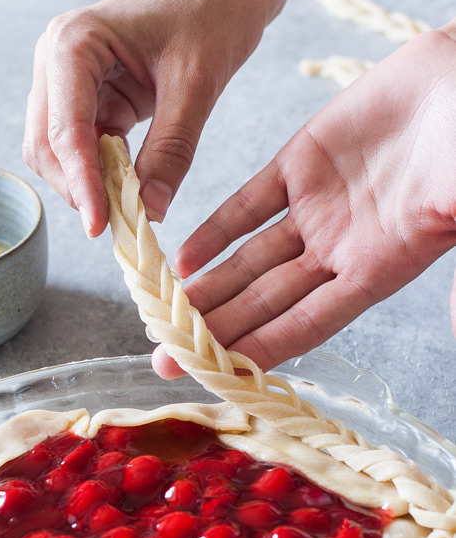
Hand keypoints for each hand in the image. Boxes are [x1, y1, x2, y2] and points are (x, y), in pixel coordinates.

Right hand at [23, 0, 277, 237]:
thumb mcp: (196, 85)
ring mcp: (69, 81)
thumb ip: (171, 150)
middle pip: (46, 146)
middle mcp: (58, 59)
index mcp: (74, 43)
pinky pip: (83, 149)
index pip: (63, 130)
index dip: (80, 183)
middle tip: (117, 223)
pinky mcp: (89, 99)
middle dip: (77, 187)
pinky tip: (129, 187)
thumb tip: (151, 211)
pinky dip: (101, 174)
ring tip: (127, 205)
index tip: (100, 225)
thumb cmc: (213, 14)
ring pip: (57, 153)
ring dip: (86, 184)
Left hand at [153, 26, 455, 376]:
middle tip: (163, 359)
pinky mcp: (302, 162)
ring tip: (160, 315)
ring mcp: (318, 208)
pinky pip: (249, 205)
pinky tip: (182, 257)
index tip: (210, 375)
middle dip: (214, 333)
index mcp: (377, 271)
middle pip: (266, 303)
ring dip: (207, 288)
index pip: (306, 326)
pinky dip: (215, 230)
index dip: (258, 351)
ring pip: (250, 260)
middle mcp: (340, 250)